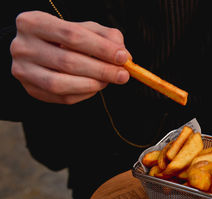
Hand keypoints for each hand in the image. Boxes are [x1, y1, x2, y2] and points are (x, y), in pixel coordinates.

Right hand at [10, 11, 130, 103]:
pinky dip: (84, 94)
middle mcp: (22, 46)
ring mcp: (23, 70)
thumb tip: (124, 55)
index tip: (122, 57)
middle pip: (68, 61)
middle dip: (101, 70)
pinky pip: (62, 97)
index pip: (72, 35)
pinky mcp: (31, 90)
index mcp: (33, 23)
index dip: (101, 48)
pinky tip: (94, 86)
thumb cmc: (65, 38)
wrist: (40, 51)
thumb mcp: (85, 29)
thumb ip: (106, 37)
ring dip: (92, 84)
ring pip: (61, 84)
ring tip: (108, 81)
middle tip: (123, 75)